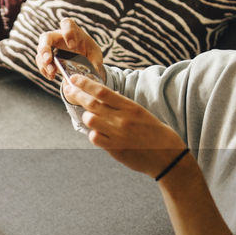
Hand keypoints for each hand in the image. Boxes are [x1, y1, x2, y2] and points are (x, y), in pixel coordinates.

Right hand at [36, 17, 103, 79]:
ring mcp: (50, 47)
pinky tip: (51, 77)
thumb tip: (93, 72)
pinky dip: (44, 70)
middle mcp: (58, 37)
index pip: (66, 24)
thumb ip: (95, 62)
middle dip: (45, 48)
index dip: (68, 32)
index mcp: (72, 31)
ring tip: (52, 72)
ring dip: (44, 63)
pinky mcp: (46, 58)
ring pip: (40, 52)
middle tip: (48, 59)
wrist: (83, 62)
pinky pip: (40, 63)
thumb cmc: (88, 53)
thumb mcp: (95, 56)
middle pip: (46, 37)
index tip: (72, 46)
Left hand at [63, 75, 186, 177]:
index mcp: (130, 107)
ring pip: (90, 120)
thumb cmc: (154, 132)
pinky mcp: (114, 149)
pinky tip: (98, 133)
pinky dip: (93, 133)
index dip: (85, 83)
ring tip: (91, 116)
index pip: (102, 91)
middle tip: (69, 89)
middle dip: (77, 94)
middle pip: (92, 103)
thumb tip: (102, 97)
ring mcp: (117, 134)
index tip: (74, 78)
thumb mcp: (141, 112)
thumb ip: (121, 105)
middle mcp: (122, 119)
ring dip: (87, 116)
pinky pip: (94, 137)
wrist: (167, 156)